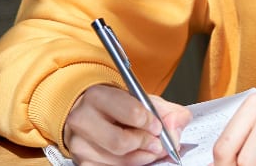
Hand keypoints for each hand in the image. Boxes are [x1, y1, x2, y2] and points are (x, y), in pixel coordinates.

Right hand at [64, 84, 190, 165]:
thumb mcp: (144, 100)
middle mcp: (82, 119)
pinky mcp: (82, 162)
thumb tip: (176, 127)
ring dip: (141, 158)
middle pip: (120, 142)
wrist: (93, 112)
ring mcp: (79, 143)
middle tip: (157, 144)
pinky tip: (134, 156)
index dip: (150, 122)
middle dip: (145, 144)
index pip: (131, 112)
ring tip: (149, 149)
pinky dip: (128, 165)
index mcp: (98, 96)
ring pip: (117, 160)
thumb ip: (167, 111)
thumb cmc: (119, 106)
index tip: (158, 126)